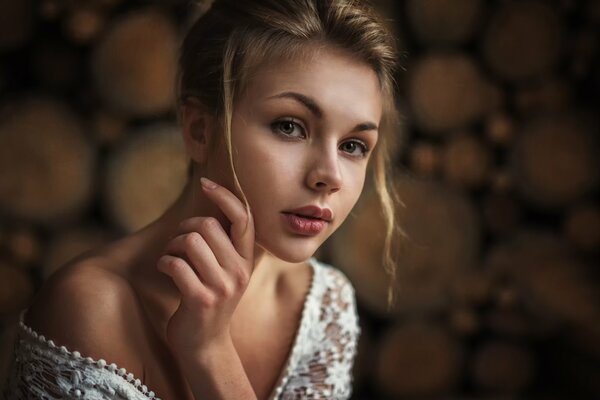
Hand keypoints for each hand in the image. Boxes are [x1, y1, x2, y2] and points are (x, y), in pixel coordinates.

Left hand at [157, 177, 254, 359]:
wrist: (206, 345)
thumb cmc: (211, 301)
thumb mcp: (227, 273)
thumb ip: (225, 245)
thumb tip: (209, 209)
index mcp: (246, 260)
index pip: (243, 218)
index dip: (225, 196)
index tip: (205, 182)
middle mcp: (239, 271)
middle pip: (207, 225)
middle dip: (184, 228)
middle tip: (177, 243)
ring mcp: (222, 286)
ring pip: (190, 241)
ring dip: (172, 246)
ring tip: (171, 258)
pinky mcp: (201, 299)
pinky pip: (175, 264)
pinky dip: (164, 263)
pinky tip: (165, 270)